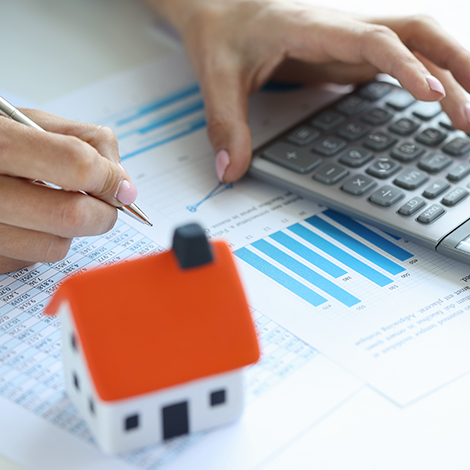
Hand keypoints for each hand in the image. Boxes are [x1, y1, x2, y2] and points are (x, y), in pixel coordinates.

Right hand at [0, 109, 137, 273]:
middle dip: (103, 213)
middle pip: (72, 216)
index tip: (121, 186)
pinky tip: (29, 219)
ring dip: (72, 231)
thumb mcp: (33, 122)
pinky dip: (44, 241)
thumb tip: (122, 181)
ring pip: (56, 246)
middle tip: (106, 204)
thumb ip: (86, 141)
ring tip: (55, 205)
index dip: (109, 178)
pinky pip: (33, 259)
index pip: (76, 164)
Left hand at [148, 0, 469, 181]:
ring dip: (453, 70)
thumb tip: (231, 172)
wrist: (219, 9)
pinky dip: (430, 77)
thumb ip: (225, 125)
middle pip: (417, 30)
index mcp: (314, 28)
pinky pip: (403, 59)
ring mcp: (351, 39)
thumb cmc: (221, 34)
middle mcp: (342, 27)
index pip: (374, 40)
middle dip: (456, 64)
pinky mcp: (351, 54)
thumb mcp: (216, 78)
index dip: (407, 67)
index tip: (434, 97)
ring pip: (419, 42)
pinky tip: (442, 102)